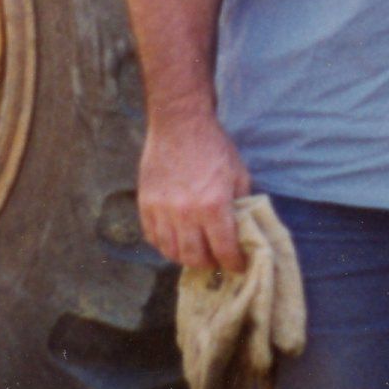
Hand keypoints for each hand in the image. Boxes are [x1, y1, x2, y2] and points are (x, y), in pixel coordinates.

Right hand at [137, 110, 251, 270]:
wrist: (179, 123)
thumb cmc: (213, 146)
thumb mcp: (239, 174)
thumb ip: (241, 204)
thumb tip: (243, 229)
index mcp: (213, 205)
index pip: (224, 250)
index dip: (233, 263)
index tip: (237, 265)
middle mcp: (185, 213)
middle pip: (194, 258)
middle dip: (209, 264)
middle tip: (216, 259)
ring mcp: (162, 210)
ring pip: (171, 252)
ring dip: (185, 257)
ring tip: (196, 251)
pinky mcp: (145, 204)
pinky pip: (152, 237)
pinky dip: (165, 244)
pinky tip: (176, 239)